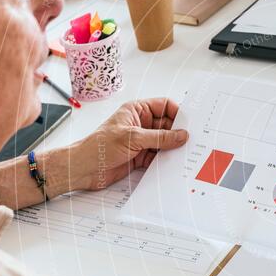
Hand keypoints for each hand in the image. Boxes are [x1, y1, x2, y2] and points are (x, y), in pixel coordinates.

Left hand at [63, 98, 187, 191]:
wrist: (84, 169)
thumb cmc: (98, 147)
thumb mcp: (133, 138)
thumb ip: (160, 137)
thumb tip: (181, 135)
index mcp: (137, 111)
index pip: (164, 106)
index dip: (178, 113)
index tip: (190, 123)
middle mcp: (141, 124)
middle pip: (168, 125)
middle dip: (178, 133)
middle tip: (192, 140)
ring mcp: (142, 141)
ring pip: (165, 142)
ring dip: (173, 148)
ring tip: (185, 154)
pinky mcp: (141, 157)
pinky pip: (159, 157)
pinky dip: (166, 161)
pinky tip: (173, 164)